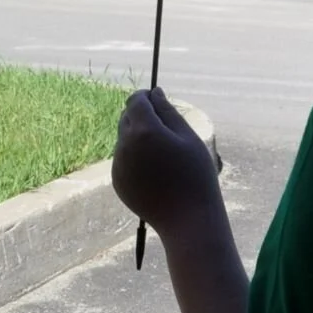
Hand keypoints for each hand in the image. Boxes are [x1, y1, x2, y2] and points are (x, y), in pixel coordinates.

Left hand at [112, 88, 217, 231]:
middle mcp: (124, 146)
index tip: (159, 101)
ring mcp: (118, 165)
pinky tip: (157, 172)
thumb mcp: (188, 137)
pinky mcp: (117, 180)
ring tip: (165, 155)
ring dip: (139, 138)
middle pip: (126, 118)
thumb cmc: (195, 175)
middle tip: (167, 130)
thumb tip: (154, 93)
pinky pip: (123, 159)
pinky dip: (136, 158)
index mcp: (143, 131)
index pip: (135, 101)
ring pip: (124, 139)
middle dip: (142, 116)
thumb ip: (168, 111)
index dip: (146, 97)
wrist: (187, 219)